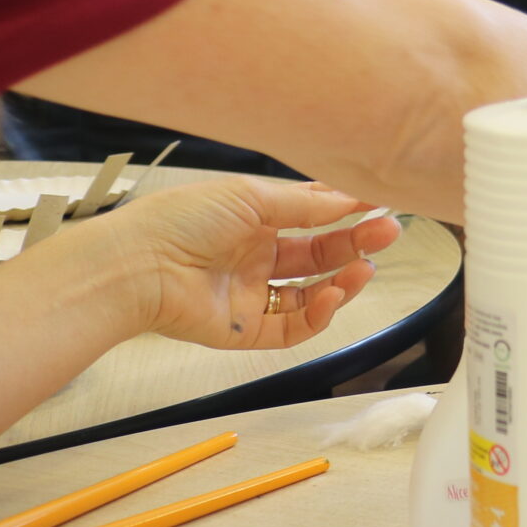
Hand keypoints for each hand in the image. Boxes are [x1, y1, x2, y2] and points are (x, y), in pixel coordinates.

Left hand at [103, 177, 399, 348]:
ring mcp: (252, 294)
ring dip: (344, 280)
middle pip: (319, 254)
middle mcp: (255, 257)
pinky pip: (294, 326)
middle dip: (356, 243)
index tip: (379, 202)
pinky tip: (333, 296)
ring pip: (313, 293)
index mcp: (253, 220)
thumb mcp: (251, 197)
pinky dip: (320, 314)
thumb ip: (306, 204)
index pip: (312, 216)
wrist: (137, 266)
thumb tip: (351, 201)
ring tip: (365, 269)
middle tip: (389, 232)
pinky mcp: (246, 330)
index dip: (346, 211)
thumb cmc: (180, 221)